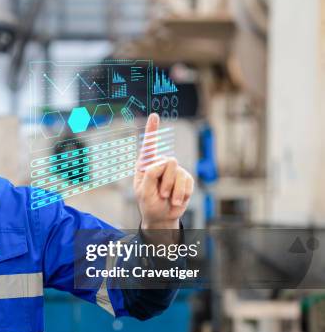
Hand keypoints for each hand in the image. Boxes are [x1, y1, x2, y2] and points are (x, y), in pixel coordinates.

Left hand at [133, 113, 193, 228]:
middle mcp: (160, 164)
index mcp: (146, 165)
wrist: (162, 216)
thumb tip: (166, 161)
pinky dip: (182, 194)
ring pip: (178, 173)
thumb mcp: (144, 191)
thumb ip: (151, 175)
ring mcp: (174, 170)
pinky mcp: (186, 178)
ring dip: (172, 190)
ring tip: (167, 198)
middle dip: (164, 182)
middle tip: (160, 194)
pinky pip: (187, 182)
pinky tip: (176, 200)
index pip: (149, 146)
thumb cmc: (149, 203)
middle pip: (167, 162)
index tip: (154, 115)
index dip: (152, 130)